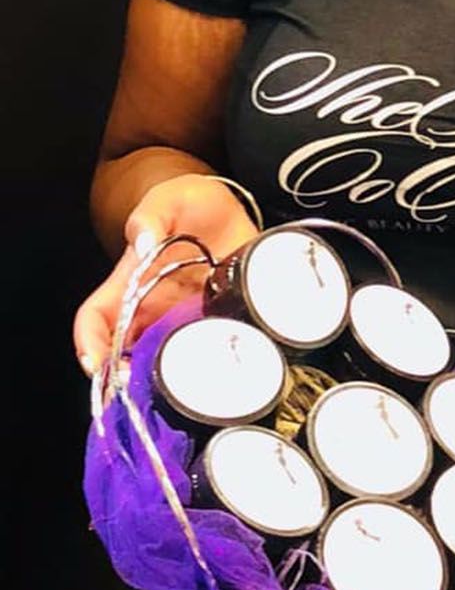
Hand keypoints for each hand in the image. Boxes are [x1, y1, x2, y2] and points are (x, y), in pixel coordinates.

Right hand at [72, 175, 258, 377]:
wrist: (229, 207)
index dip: (89, 343)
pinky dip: (208, 362)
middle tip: (141, 390)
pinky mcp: (216, 319)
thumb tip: (145, 244)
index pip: (96, 318)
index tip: (96, 365)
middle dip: (127, 376)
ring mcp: (183, 316)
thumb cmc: (189, 202)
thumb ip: (152, 216)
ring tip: (178, 386)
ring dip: (166, 377)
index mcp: (129, 281)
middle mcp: (152, 306)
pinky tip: (218, 367)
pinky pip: (208, 348)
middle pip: (126, 351)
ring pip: (164, 358)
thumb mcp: (168, 199)